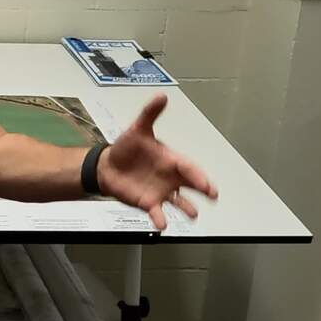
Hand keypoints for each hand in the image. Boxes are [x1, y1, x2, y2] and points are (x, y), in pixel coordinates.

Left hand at [98, 93, 218, 229]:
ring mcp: (161, 191)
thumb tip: (162, 96)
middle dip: (203, 189)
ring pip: (180, 202)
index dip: (199, 175)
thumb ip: (150, 114)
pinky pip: (158, 213)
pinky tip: (162, 224)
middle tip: (213, 195)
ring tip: (194, 214)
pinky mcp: (148, 203)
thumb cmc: (127, 148)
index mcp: (171, 160)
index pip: (189, 167)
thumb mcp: (137, 129)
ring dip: (187, 208)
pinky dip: (160, 219)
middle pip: (192, 184)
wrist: (107, 166)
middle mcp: (170, 177)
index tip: (208, 183)